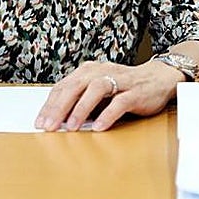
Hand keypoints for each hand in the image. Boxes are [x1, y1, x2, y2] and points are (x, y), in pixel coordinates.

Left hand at [35, 59, 182, 131]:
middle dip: (60, 107)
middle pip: (76, 86)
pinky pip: (120, 102)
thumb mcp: (98, 91)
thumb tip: (58, 119)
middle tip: (49, 126)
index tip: (40, 121)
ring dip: (81, 108)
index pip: (64, 85)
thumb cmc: (125, 87)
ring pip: (96, 89)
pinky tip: (98, 127)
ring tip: (70, 127)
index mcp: (89, 70)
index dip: (50, 104)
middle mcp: (103, 72)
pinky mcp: (136, 92)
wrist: (159, 78)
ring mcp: (120, 80)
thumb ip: (81, 100)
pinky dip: (108, 114)